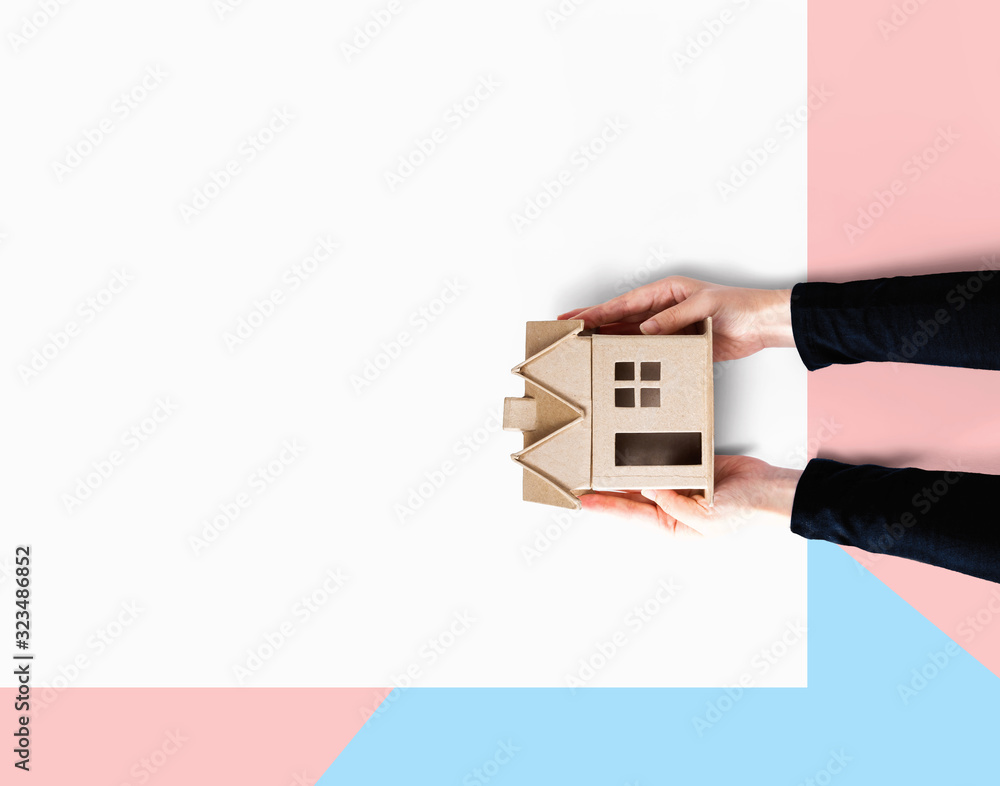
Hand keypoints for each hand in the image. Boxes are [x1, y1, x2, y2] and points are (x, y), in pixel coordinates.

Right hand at [558, 276, 794, 361]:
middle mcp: (663, 309)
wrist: (763, 325)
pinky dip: (632, 356)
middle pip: (621, 318)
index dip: (598, 310)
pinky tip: (617, 362)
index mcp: (666, 291)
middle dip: (594, 323)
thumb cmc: (740, 306)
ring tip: (584, 348)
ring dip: (609, 341)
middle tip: (567, 329)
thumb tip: (645, 330)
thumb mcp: (705, 307)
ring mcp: (668, 328)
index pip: (624, 303)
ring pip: (630, 335)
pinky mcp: (678, 345)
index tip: (576, 317)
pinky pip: (649, 351)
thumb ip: (673, 319)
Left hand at [580, 455, 801, 537]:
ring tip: (597, 464)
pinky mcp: (684, 467)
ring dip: (621, 472)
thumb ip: (677, 507)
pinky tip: (626, 449)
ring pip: (640, 478)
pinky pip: (659, 460)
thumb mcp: (707, 519)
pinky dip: (644, 456)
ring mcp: (676, 486)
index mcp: (672, 525)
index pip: (631, 515)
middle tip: (580, 481)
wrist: (766, 487)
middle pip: (630, 497)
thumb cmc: (743, 510)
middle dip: (606, 490)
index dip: (606, 507)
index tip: (583, 501)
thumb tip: (650, 491)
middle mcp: (669, 507)